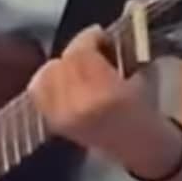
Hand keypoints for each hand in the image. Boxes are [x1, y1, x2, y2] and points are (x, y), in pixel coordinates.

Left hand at [28, 25, 165, 160]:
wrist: (138, 145)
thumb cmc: (144, 109)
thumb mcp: (141, 75)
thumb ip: (119, 51)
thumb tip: (102, 35)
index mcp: (105, 95)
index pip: (81, 52)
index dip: (90, 38)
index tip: (101, 36)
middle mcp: (78, 107)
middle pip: (63, 62)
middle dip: (77, 50)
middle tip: (92, 49)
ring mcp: (61, 117)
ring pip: (47, 74)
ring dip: (63, 64)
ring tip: (80, 66)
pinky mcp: (52, 122)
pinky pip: (38, 91)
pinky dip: (48, 80)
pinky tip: (64, 79)